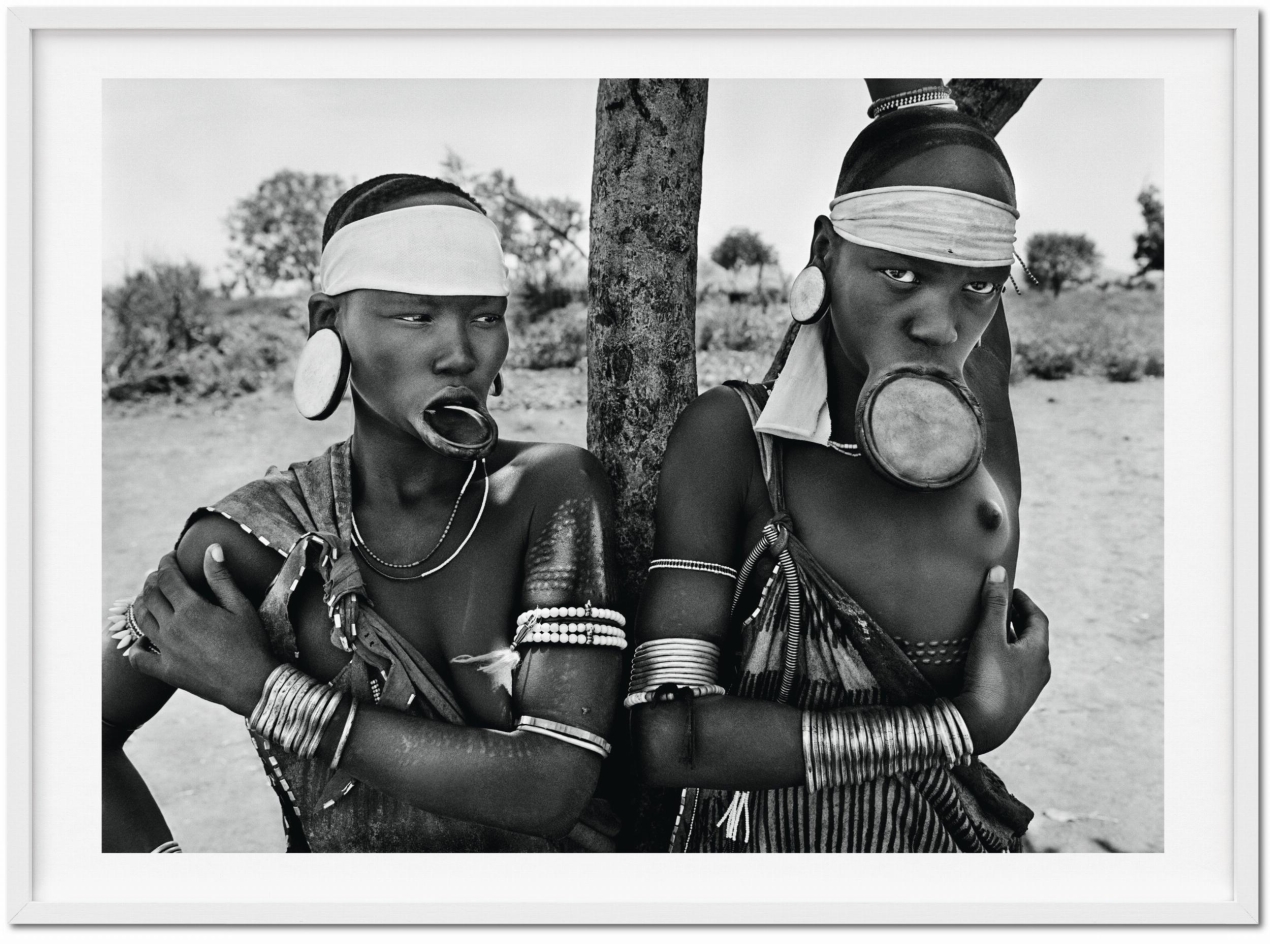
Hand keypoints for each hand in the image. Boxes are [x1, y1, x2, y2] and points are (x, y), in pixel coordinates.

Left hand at [127, 545, 279, 716]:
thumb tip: (211, 548)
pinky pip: (138, 658)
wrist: (252, 682)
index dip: (166, 564)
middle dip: (152, 580)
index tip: (170, 557)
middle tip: (160, 576)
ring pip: (142, 620)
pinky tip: (143, 640)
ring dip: (142, 605)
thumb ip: (221, 577)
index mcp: (191, 608)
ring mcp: (167, 650)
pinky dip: (136, 647)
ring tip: (150, 599)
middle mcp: (173, 627)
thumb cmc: (252, 642)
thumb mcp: (240, 606)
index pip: (167, 578)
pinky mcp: (167, 671)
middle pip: (150, 596)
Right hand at [953, 567, 1050, 754]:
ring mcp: (1028, 689)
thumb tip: (998, 572)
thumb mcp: (989, 636)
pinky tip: (985, 661)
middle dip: (1017, 620)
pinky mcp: (1014, 703)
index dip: (1025, 602)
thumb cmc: (989, 679)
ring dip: (1011, 641)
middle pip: (1033, 638)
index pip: (1038, 619)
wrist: (982, 727)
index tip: (1011, 591)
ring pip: (1024, 657)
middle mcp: (1040, 671)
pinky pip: (1014, 672)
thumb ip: (994, 604)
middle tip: (1001, 607)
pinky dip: (1004, 658)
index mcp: (1040, 652)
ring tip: (991, 631)